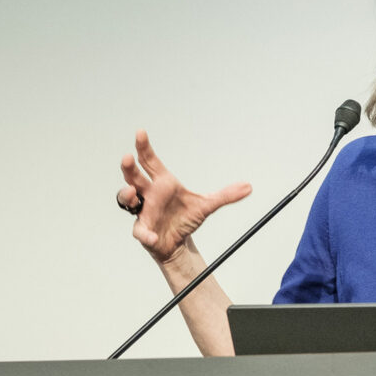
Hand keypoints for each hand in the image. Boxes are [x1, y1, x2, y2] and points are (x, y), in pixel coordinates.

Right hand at [117, 130, 251, 263]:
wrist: (179, 242)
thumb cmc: (186, 218)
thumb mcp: (207, 205)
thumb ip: (226, 195)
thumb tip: (248, 187)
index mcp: (163, 183)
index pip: (150, 161)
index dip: (144, 147)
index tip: (140, 133)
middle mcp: (149, 194)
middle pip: (133, 176)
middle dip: (129, 167)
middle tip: (128, 158)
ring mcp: (144, 211)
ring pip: (126, 199)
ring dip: (126, 194)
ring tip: (133, 193)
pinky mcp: (143, 230)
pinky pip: (140, 230)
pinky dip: (145, 233)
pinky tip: (152, 236)